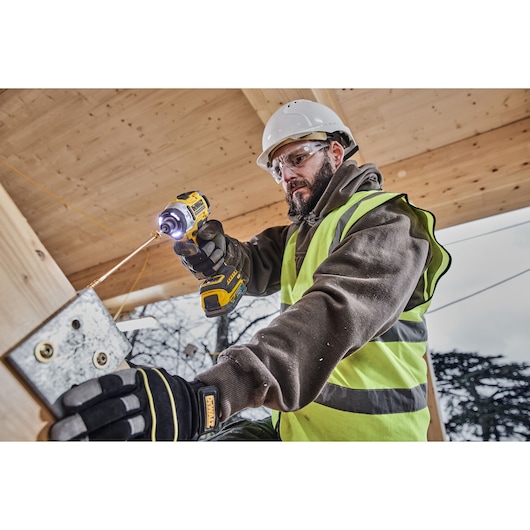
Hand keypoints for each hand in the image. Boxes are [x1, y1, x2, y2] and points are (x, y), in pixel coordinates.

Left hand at [49, 367, 218, 440]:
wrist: (194, 405)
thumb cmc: (158, 390)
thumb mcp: (144, 377)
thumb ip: (119, 381)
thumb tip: (80, 383)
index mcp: (142, 378)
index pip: (112, 384)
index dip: (88, 392)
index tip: (66, 402)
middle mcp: (149, 397)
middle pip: (113, 409)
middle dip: (84, 422)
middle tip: (60, 431)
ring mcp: (156, 418)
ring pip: (122, 430)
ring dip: (95, 439)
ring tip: (73, 445)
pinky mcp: (160, 436)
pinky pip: (134, 444)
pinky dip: (113, 449)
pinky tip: (96, 451)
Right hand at [173, 220, 225, 278]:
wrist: (221, 246)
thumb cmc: (213, 235)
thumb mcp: (213, 228)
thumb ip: (209, 228)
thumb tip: (202, 234)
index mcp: (185, 244)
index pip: (178, 249)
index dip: (184, 249)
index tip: (194, 247)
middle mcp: (186, 257)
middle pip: (190, 261)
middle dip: (205, 253)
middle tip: (212, 244)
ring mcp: (193, 267)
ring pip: (200, 269)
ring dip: (212, 259)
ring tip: (218, 251)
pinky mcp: (201, 274)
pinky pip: (207, 274)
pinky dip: (215, 266)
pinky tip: (220, 259)